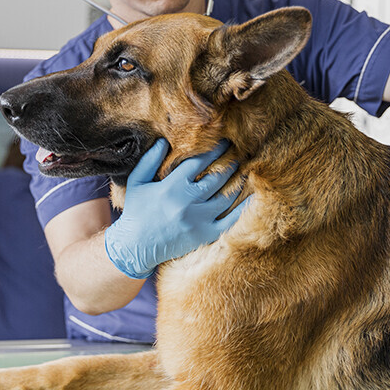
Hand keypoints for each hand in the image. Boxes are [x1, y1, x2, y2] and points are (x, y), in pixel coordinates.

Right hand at [104, 139, 246, 278]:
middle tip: (238, 152)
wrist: (136, 247)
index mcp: (172, 186)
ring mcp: (198, 220)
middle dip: (229, 162)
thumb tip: (164, 141)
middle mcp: (187, 202)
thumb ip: (149, 161)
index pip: (199, 162)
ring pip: (227, 196)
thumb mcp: (136, 182)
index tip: (223, 142)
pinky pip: (231, 220)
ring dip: (238, 181)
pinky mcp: (206, 235)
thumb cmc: (136, 212)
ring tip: (244, 170)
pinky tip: (253, 197)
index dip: (213, 150)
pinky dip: (244, 208)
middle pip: (217, 176)